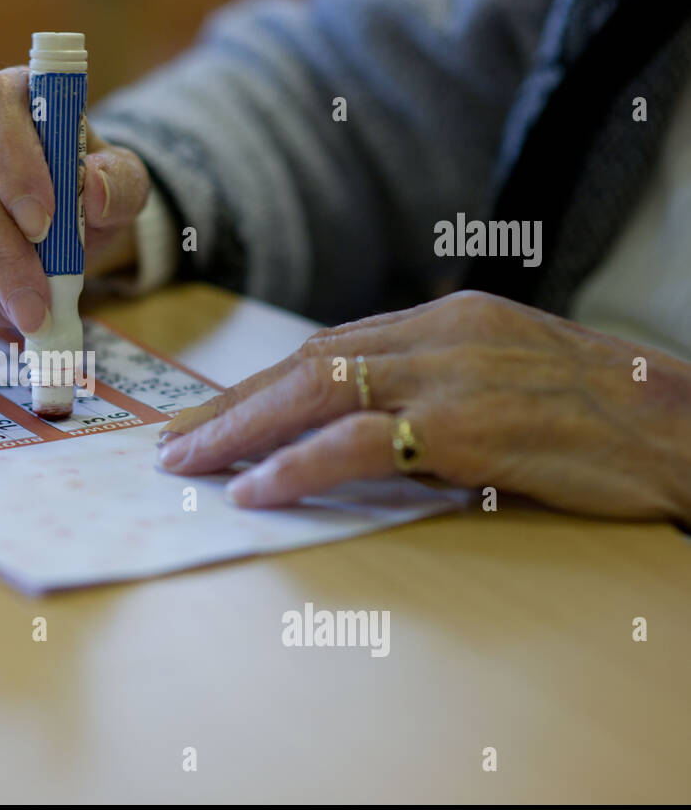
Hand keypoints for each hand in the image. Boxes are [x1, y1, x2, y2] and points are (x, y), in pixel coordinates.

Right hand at [0, 66, 149, 333]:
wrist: (57, 212)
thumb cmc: (84, 186)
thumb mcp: (121, 180)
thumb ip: (120, 182)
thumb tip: (95, 190)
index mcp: (7, 93)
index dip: (12, 166)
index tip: (43, 225)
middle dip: (2, 252)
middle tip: (37, 305)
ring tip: (29, 314)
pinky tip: (4, 309)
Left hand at [157, 291, 690, 521]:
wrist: (684, 423)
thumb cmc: (594, 412)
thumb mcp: (501, 381)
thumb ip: (427, 389)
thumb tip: (348, 428)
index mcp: (443, 319)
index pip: (323, 350)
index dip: (254, 386)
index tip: (203, 418)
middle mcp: (440, 334)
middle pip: (306, 366)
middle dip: (228, 408)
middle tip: (169, 446)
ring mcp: (455, 374)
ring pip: (318, 393)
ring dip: (240, 433)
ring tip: (188, 468)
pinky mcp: (471, 425)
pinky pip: (360, 443)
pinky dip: (296, 466)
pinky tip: (254, 490)